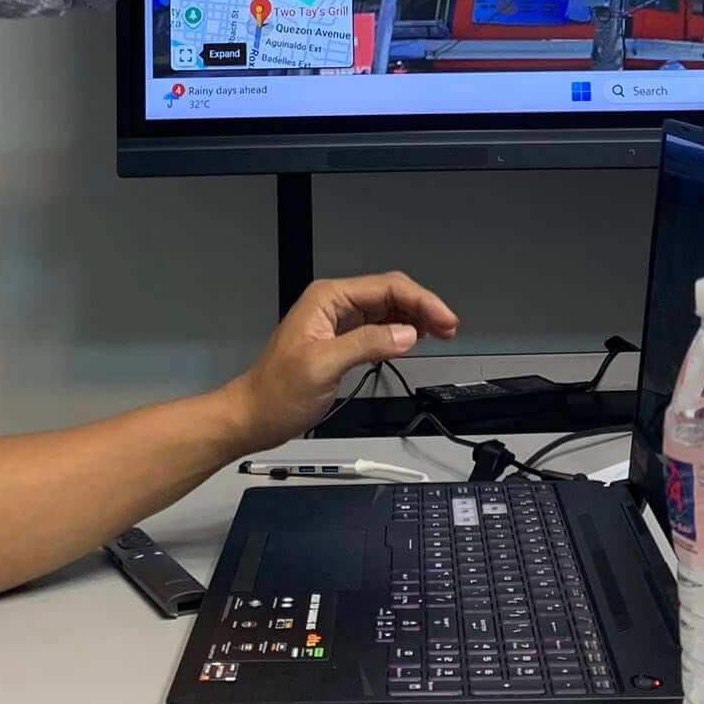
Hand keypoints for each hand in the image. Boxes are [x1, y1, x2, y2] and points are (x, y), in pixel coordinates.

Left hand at [220, 272, 459, 451]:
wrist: (253, 416)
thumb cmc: (278, 393)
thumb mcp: (323, 366)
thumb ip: (366, 344)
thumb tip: (408, 334)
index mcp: (328, 298)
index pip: (386, 287)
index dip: (421, 301)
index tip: (447, 321)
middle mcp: (334, 304)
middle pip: (390, 293)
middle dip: (422, 307)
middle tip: (450, 329)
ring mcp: (338, 322)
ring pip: (387, 309)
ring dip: (415, 319)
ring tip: (441, 334)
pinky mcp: (341, 341)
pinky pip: (378, 328)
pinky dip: (400, 332)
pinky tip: (414, 341)